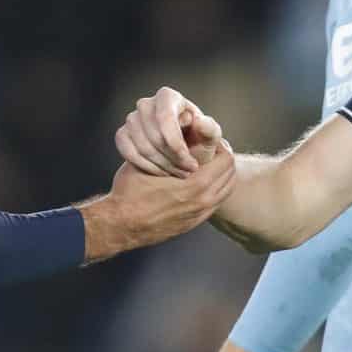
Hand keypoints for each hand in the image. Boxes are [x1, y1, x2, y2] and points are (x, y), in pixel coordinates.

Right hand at [96, 138, 233, 255]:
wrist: (121, 225)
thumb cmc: (130, 191)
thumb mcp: (149, 162)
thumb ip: (170, 147)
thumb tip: (184, 125)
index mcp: (195, 184)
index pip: (226, 159)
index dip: (219, 146)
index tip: (209, 141)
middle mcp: (203, 201)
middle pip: (230, 175)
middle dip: (223, 160)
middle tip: (211, 151)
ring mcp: (200, 215)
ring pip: (226, 190)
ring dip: (221, 176)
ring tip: (206, 166)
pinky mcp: (194, 223)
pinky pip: (215, 203)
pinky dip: (214, 190)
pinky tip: (199, 182)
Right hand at [117, 86, 224, 177]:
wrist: (180, 156)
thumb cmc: (198, 143)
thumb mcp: (209, 139)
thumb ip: (209, 129)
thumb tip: (198, 120)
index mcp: (168, 97)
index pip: (166, 118)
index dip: (177, 144)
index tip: (192, 163)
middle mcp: (147, 104)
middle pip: (154, 136)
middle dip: (172, 158)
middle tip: (187, 171)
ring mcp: (132, 119)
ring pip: (142, 146)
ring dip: (162, 165)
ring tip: (178, 172)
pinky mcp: (122, 134)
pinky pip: (128, 152)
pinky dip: (146, 166)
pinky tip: (161, 172)